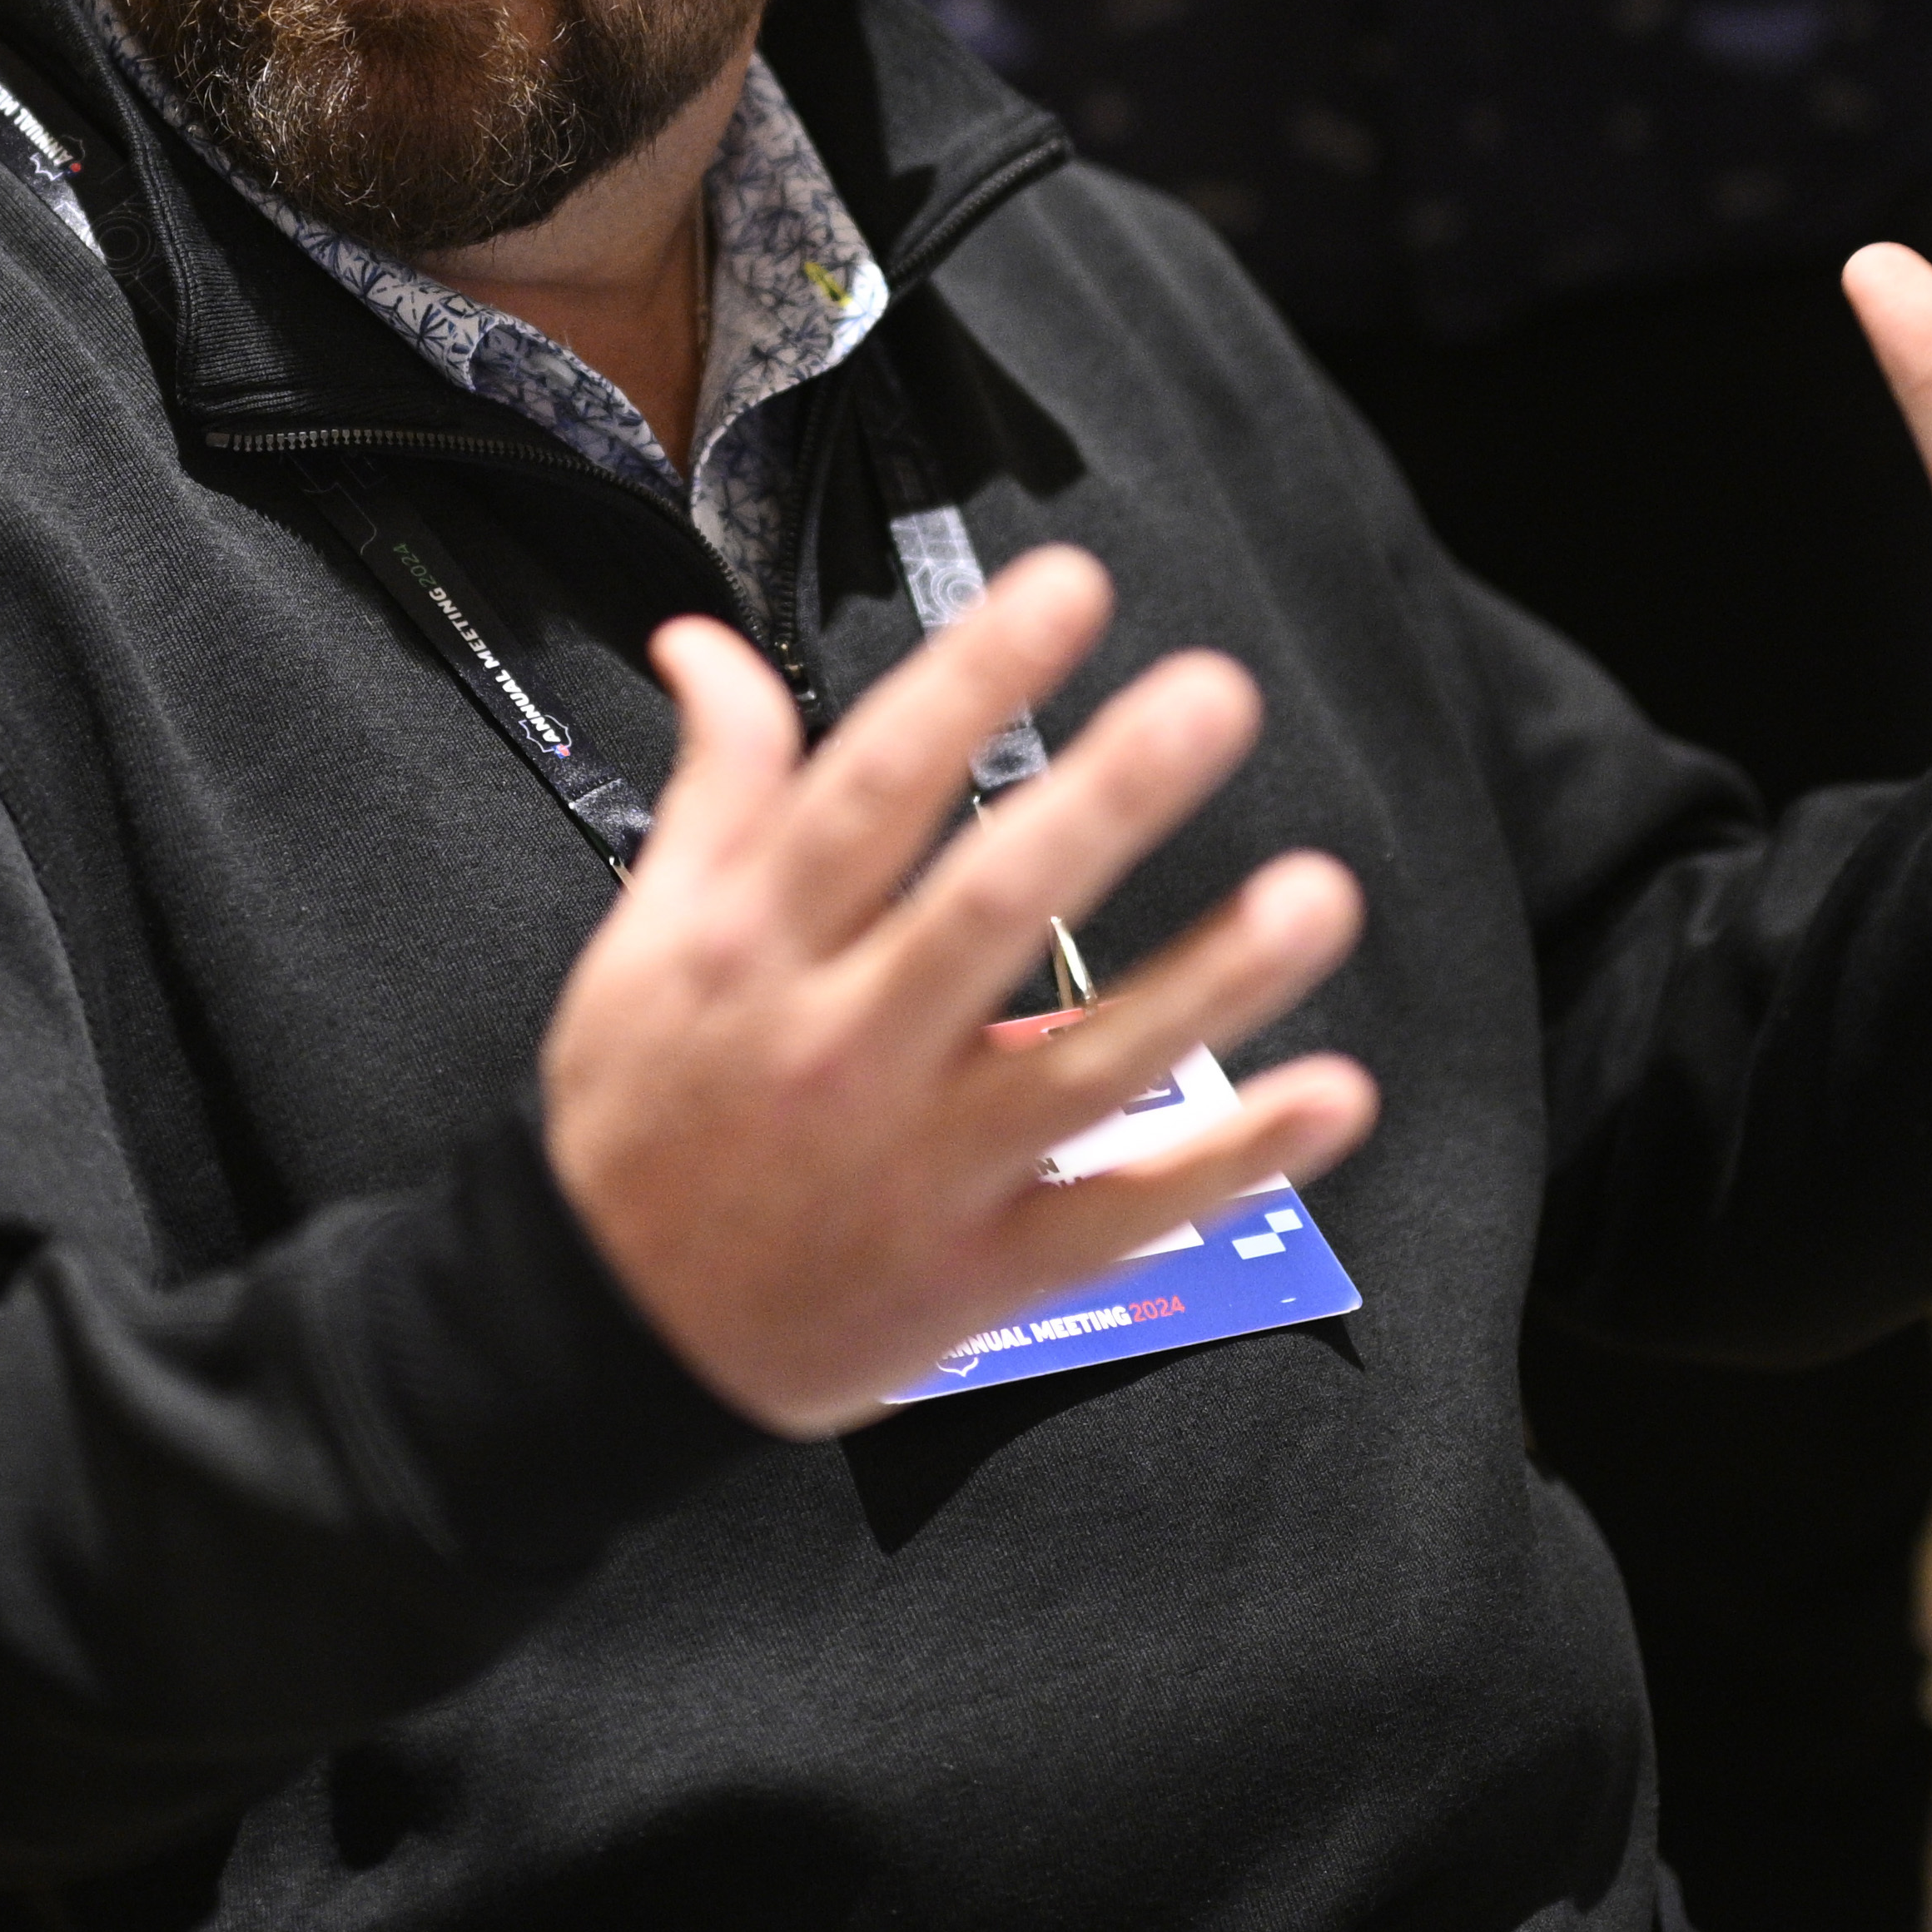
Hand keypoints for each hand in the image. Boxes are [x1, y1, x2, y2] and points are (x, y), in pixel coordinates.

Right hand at [542, 549, 1378, 1434]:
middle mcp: (842, 1048)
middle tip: (1214, 699)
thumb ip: (711, 789)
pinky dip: (1232, 1161)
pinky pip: (1123, 1215)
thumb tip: (706, 643)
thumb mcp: (642, 944)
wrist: (602, 1341)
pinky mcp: (977, 1272)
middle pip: (989, 908)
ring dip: (1214, 979)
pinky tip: (1329, 1096)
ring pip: (1082, 1066)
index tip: (1066, 589)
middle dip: (1110, 798)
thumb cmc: (637, 1128)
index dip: (971, 681)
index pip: (871, 791)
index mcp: (758, 951)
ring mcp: (917, 1168)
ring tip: (1318, 896)